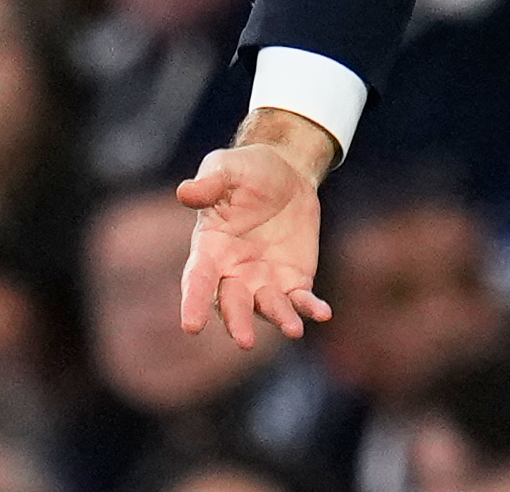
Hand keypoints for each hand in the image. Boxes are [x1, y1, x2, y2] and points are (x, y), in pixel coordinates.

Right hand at [178, 142, 331, 348]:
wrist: (285, 172)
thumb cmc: (246, 170)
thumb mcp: (226, 167)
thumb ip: (209, 182)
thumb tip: (186, 192)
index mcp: (210, 249)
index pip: (197, 280)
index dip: (192, 302)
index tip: (190, 326)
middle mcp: (233, 272)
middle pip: (232, 303)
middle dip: (237, 322)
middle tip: (244, 342)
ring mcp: (264, 279)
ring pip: (268, 307)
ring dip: (280, 319)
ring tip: (294, 330)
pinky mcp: (293, 279)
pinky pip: (300, 299)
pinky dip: (310, 308)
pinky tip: (323, 314)